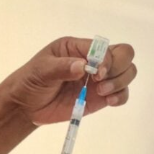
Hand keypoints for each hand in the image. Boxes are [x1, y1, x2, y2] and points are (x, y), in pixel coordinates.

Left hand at [0, 37, 136, 124]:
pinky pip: (122, 93)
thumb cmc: (31, 81)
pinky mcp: (100, 97)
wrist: (26, 105)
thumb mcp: (41, 70)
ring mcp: (98, 79)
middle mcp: (93, 60)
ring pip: (127, 73)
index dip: (106, 59)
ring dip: (120, 82)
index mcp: (78, 47)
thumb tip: (83, 66)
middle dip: (119, 68)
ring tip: (100, 92)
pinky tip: (109, 101)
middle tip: (99, 82)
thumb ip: (61, 67)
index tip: (95, 74)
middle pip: (124, 55)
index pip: (105, 47)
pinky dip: (121, 96)